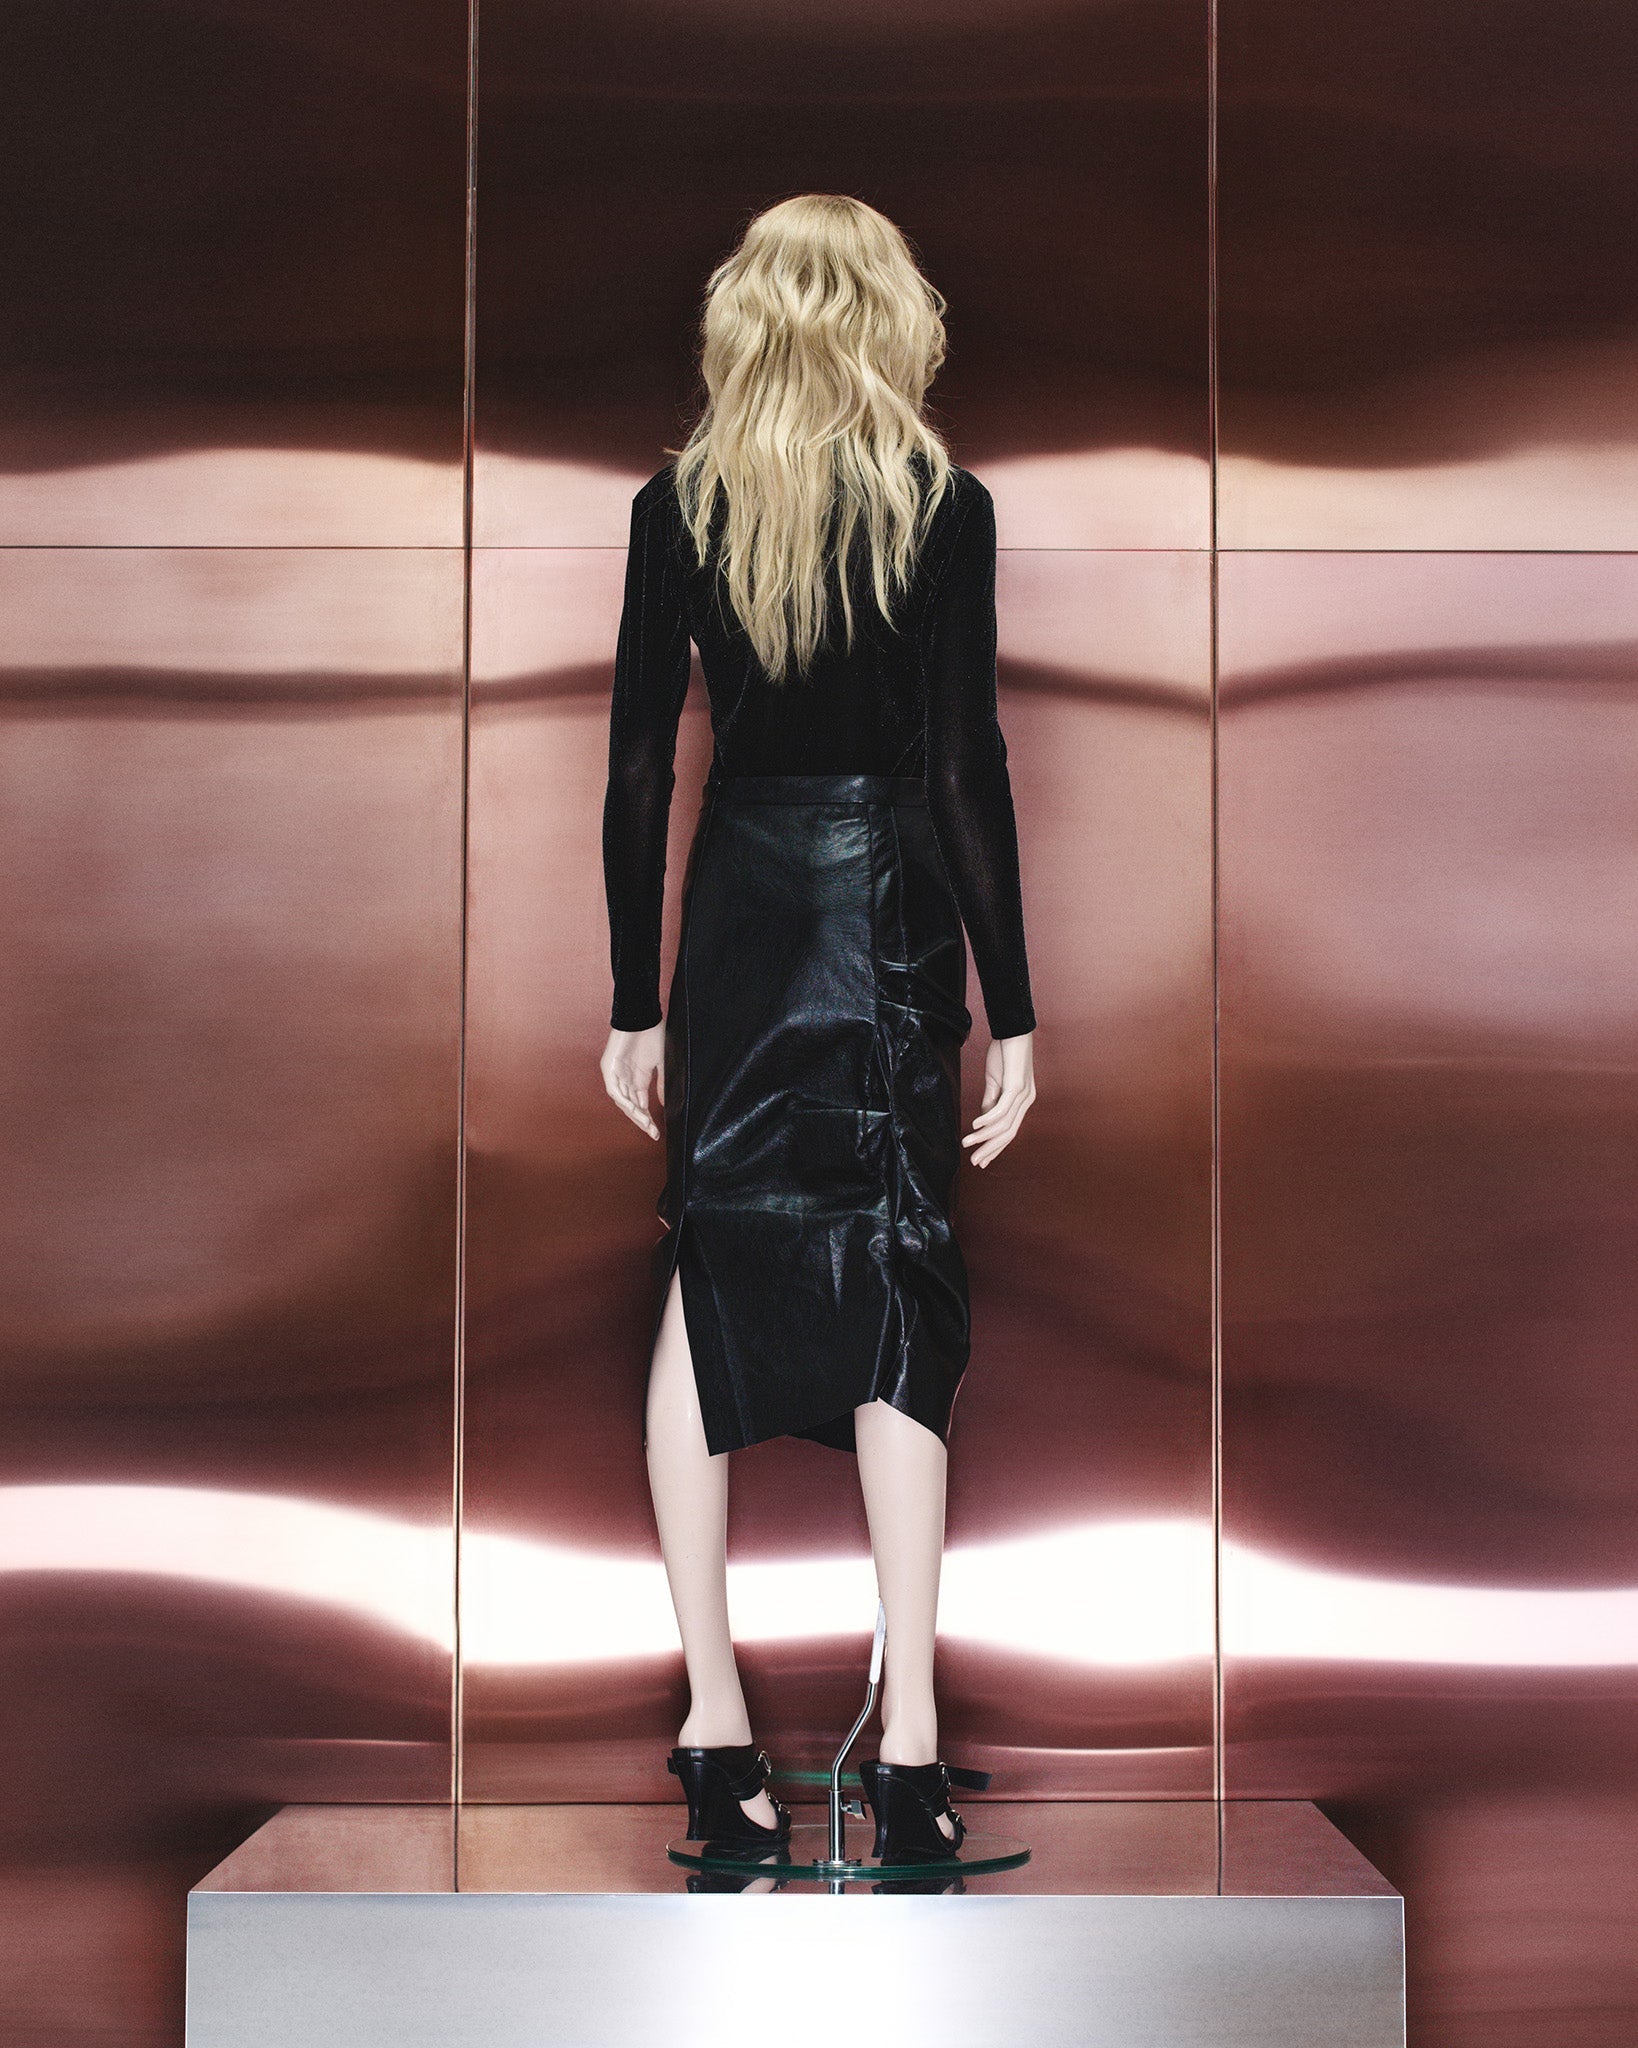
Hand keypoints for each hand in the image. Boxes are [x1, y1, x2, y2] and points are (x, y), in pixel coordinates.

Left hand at [600, 1023, 665, 1139]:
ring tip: (645, 1123)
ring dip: (633, 1113)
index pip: (640, 1104)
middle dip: (641, 1120)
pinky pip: (614, 1089)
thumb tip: (664, 1104)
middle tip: (651, 1132)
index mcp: (637, 1078)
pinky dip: (623, 1100)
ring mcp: (616, 1073)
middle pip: (631, 1106)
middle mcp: (625, 1079)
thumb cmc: (653, 1035)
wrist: (643, 1016)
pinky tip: (634, 1109)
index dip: (647, 1119)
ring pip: (622, 1100)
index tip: (656, 1132)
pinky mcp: (609, 1067)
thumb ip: (661, 1085)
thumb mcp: (661, 1064)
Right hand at [962, 1032, 1035, 1168]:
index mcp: (1022, 1101)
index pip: (1010, 1131)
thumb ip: (990, 1101)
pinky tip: (975, 1126)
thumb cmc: (1005, 1053)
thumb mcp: (995, 1081)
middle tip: (975, 1162)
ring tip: (968, 1143)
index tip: (981, 1160)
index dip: (995, 1147)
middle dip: (990, 1149)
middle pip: (1009, 1134)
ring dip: (984, 1136)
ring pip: (1004, 1124)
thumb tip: (983, 1122)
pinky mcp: (1017, 1085)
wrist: (1013, 1030)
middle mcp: (1026, 1101)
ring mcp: (1023, 1095)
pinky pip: (1001, 1108)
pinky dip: (988, 1120)